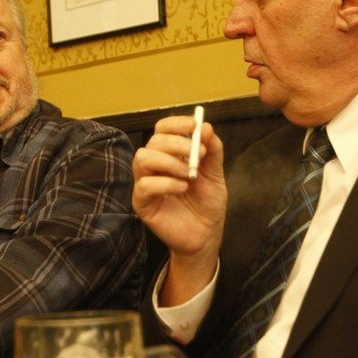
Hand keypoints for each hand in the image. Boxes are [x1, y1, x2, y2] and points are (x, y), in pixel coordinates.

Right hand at [132, 115, 226, 300]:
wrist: (206, 234)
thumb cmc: (207, 203)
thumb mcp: (215, 173)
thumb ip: (212, 150)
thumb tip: (205, 126)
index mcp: (170, 154)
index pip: (163, 129)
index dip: (177, 123)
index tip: (195, 125)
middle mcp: (155, 165)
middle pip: (154, 141)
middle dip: (177, 143)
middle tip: (198, 153)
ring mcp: (146, 183)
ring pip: (142, 158)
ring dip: (169, 161)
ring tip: (190, 174)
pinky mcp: (142, 203)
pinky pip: (144, 185)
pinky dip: (165, 183)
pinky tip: (182, 188)